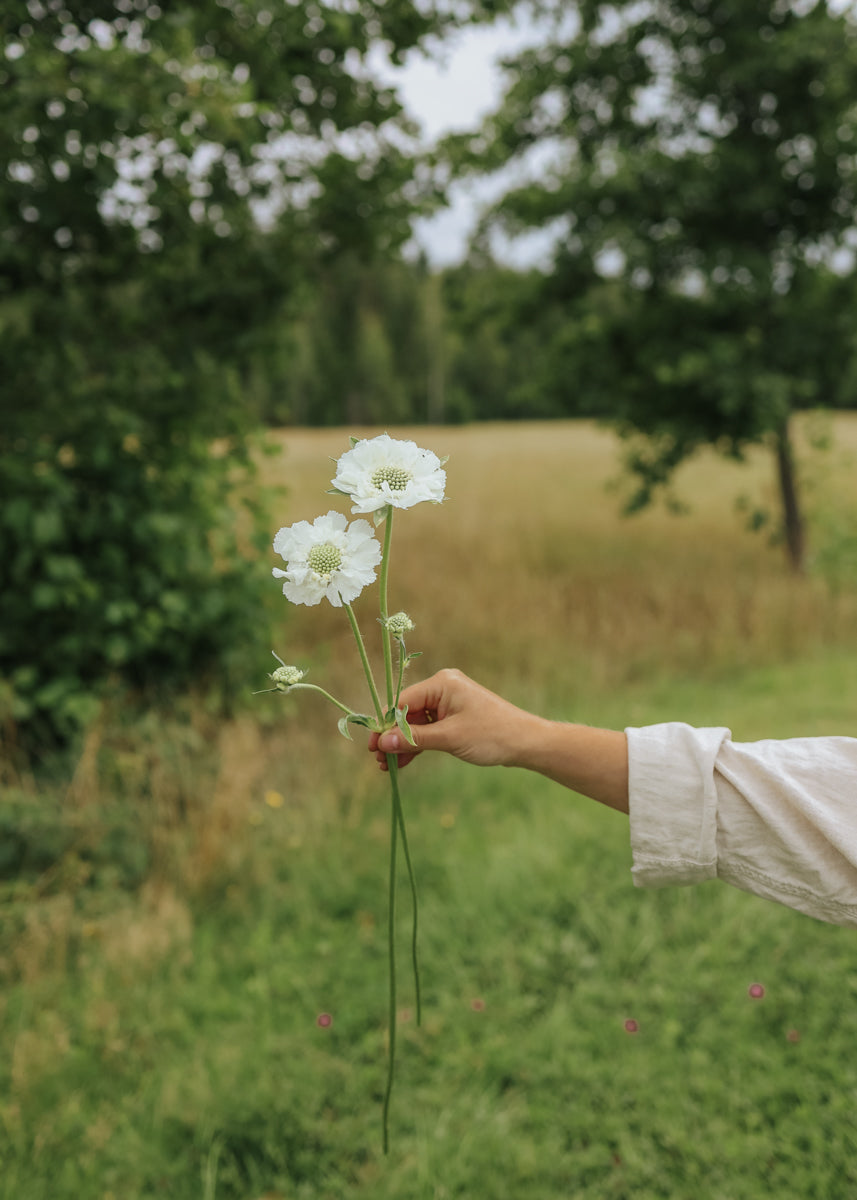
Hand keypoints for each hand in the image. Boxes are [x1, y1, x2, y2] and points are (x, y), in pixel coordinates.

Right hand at [368, 668, 543, 770]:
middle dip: (393, 736)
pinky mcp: (454, 717)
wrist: (525, 742)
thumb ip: (414, 739)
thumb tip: (382, 742)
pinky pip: (429, 729)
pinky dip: (418, 744)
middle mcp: (443, 688)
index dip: (386, 725)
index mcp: (442, 683)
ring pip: (416, 723)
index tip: (372, 747)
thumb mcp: (449, 738)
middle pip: (407, 712)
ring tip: (387, 765)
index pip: (403, 701)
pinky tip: (404, 762)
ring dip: (404, 743)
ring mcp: (449, 703)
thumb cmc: (491, 735)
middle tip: (378, 759)